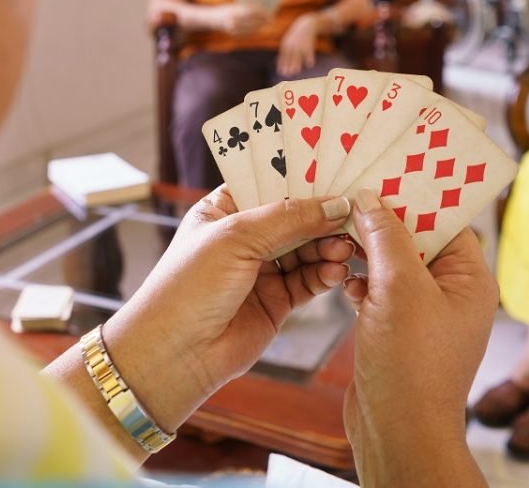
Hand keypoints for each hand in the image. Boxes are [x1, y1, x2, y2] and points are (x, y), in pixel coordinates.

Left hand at [103, 188, 353, 435]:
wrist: (175, 354)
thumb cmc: (190, 284)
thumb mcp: (237, 237)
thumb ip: (289, 218)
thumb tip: (337, 204)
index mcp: (224, 209)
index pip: (271, 183)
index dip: (304, 178)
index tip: (340, 174)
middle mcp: (244, 236)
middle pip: (294, 216)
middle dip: (323, 215)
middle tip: (353, 214)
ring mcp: (261, 269)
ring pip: (307, 248)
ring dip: (327, 246)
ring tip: (344, 247)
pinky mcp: (276, 301)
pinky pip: (309, 280)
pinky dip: (325, 274)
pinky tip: (336, 270)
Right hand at [208, 3, 269, 35]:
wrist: (212, 19)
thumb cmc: (226, 10)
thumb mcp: (234, 6)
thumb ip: (245, 8)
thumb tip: (261, 11)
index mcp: (234, 12)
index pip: (251, 12)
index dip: (261, 13)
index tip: (269, 12)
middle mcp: (233, 21)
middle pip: (253, 21)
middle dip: (263, 21)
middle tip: (271, 19)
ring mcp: (233, 30)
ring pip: (251, 29)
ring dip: (260, 26)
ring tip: (267, 24)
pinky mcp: (233, 35)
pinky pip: (247, 34)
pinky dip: (254, 31)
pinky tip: (260, 28)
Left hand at [277, 13, 317, 75]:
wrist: (306, 24)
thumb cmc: (295, 36)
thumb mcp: (287, 41)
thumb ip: (284, 52)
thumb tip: (277, 62)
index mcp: (286, 44)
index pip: (282, 56)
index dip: (282, 64)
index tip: (281, 73)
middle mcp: (292, 45)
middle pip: (290, 56)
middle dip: (288, 65)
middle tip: (287, 75)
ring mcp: (300, 44)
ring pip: (299, 55)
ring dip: (297, 64)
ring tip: (296, 72)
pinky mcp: (309, 44)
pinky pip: (309, 52)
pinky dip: (309, 59)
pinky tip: (310, 65)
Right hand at [342, 188, 496, 486]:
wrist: (397, 432)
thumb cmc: (412, 363)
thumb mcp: (400, 288)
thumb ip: (385, 237)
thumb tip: (369, 198)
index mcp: (469, 278)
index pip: (445, 220)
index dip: (414, 196)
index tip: (381, 173)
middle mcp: (451, 291)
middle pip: (415, 238)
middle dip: (382, 221)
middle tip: (351, 197)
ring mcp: (423, 311)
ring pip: (392, 263)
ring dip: (367, 251)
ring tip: (340, 236)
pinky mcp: (397, 327)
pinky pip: (379, 288)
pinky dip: (361, 281)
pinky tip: (345, 282)